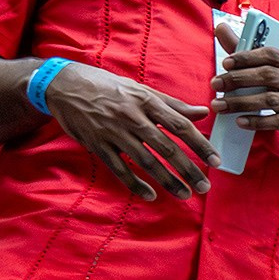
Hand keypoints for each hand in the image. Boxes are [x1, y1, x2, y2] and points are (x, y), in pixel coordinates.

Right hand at [42, 61, 216, 200]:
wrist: (62, 84)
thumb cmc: (107, 87)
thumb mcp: (141, 89)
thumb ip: (173, 105)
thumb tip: (204, 113)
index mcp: (146, 101)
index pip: (180, 125)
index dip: (200, 145)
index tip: (215, 162)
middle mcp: (132, 117)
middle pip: (166, 148)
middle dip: (188, 170)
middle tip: (205, 187)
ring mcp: (113, 132)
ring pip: (145, 161)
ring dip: (167, 181)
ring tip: (184, 194)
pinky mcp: (96, 144)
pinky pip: (119, 168)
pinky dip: (135, 183)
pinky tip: (150, 195)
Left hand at [210, 24, 278, 148]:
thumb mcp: (275, 71)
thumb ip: (246, 53)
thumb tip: (221, 28)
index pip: (270, 55)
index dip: (247, 57)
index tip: (226, 63)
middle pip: (267, 76)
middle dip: (238, 79)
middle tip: (216, 84)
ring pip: (269, 100)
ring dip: (241, 102)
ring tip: (220, 105)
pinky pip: (276, 121)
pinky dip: (256, 121)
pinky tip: (240, 121)